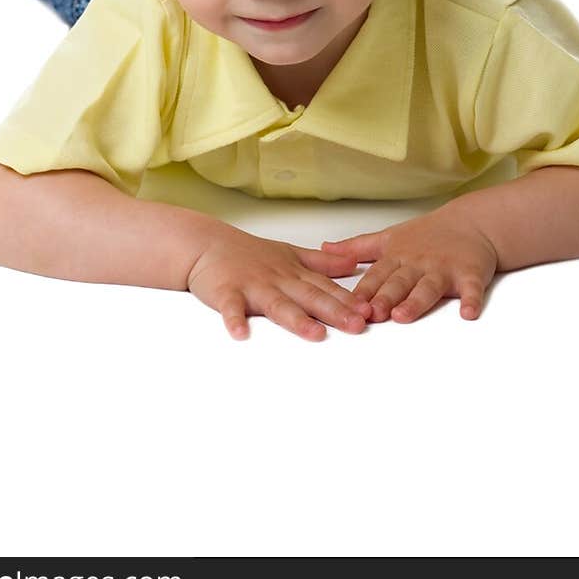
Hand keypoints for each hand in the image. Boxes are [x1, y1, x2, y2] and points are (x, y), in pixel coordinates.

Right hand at [186, 226, 373, 341]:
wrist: (207, 244)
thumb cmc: (249, 253)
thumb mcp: (290, 254)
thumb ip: (322, 263)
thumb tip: (354, 266)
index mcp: (293, 273)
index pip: (326, 288)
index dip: (349, 300)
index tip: (371, 312)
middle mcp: (278, 279)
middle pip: (309, 297)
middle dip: (334, 311)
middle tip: (357, 325)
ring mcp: (252, 286)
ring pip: (276, 304)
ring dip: (295, 319)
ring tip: (314, 334)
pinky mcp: (225, 293)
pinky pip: (230, 309)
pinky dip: (234, 321)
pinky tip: (240, 334)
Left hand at [321, 205, 498, 322]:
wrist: (472, 222)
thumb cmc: (428, 234)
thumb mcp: (389, 237)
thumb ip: (357, 247)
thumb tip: (324, 248)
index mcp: (398, 256)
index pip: (377, 276)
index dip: (364, 291)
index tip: (350, 305)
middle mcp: (418, 263)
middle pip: (399, 282)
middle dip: (385, 298)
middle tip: (372, 314)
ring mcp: (444, 269)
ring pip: (429, 287)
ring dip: (416, 301)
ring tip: (404, 315)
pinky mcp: (470, 274)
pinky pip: (472, 289)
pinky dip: (471, 301)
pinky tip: (468, 313)